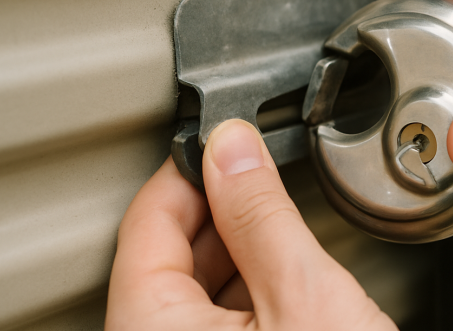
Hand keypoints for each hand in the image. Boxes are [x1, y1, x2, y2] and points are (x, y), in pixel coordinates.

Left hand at [105, 120, 395, 329]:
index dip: (190, 168)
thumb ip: (264, 213)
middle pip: (167, 254)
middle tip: (263, 177)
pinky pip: (215, 320)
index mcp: (151, 330)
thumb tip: (234, 146)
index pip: (146, 222)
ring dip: (240, 249)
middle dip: (221, 208)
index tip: (225, 141)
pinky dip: (250, 289)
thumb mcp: (306, 293)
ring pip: (194, 288)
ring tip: (284, 231)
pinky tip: (286, 280)